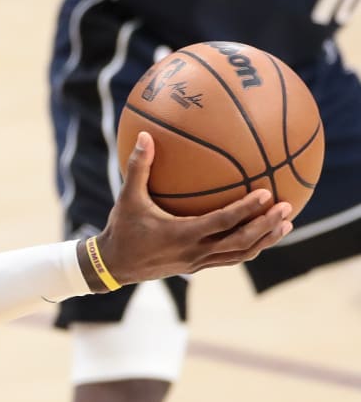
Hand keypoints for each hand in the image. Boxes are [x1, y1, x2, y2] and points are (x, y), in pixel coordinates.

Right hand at [94, 132, 293, 285]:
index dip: (245, 210)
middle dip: (266, 226)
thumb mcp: (127, 198)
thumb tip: (146, 135)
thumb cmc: (121, 229)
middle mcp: (194, 251)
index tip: (265, 193)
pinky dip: (250, 247)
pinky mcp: (199, 266)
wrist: (113, 266)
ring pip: (241, 254)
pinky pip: (232, 258)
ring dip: (265, 240)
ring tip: (286, 223)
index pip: (221, 223)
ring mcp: (199, 262)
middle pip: (240, 242)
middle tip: (287, 207)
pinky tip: (262, 235)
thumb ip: (139, 168)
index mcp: (181, 234)